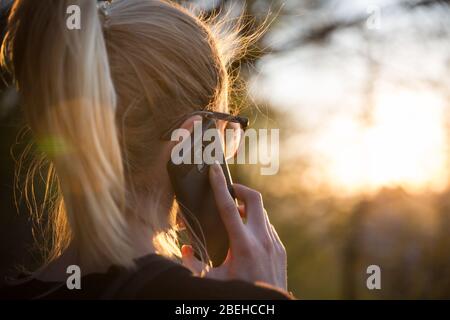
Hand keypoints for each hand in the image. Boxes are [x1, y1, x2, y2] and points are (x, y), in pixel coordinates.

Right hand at [181, 162, 286, 290]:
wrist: (268, 308)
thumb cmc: (240, 295)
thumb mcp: (212, 282)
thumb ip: (193, 265)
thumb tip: (185, 249)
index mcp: (243, 245)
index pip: (228, 207)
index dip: (220, 185)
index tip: (215, 170)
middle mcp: (262, 239)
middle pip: (254, 199)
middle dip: (240, 189)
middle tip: (228, 192)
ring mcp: (274, 243)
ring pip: (261, 213)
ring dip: (246, 210)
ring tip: (232, 218)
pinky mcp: (280, 249)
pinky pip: (267, 227)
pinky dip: (255, 224)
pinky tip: (245, 235)